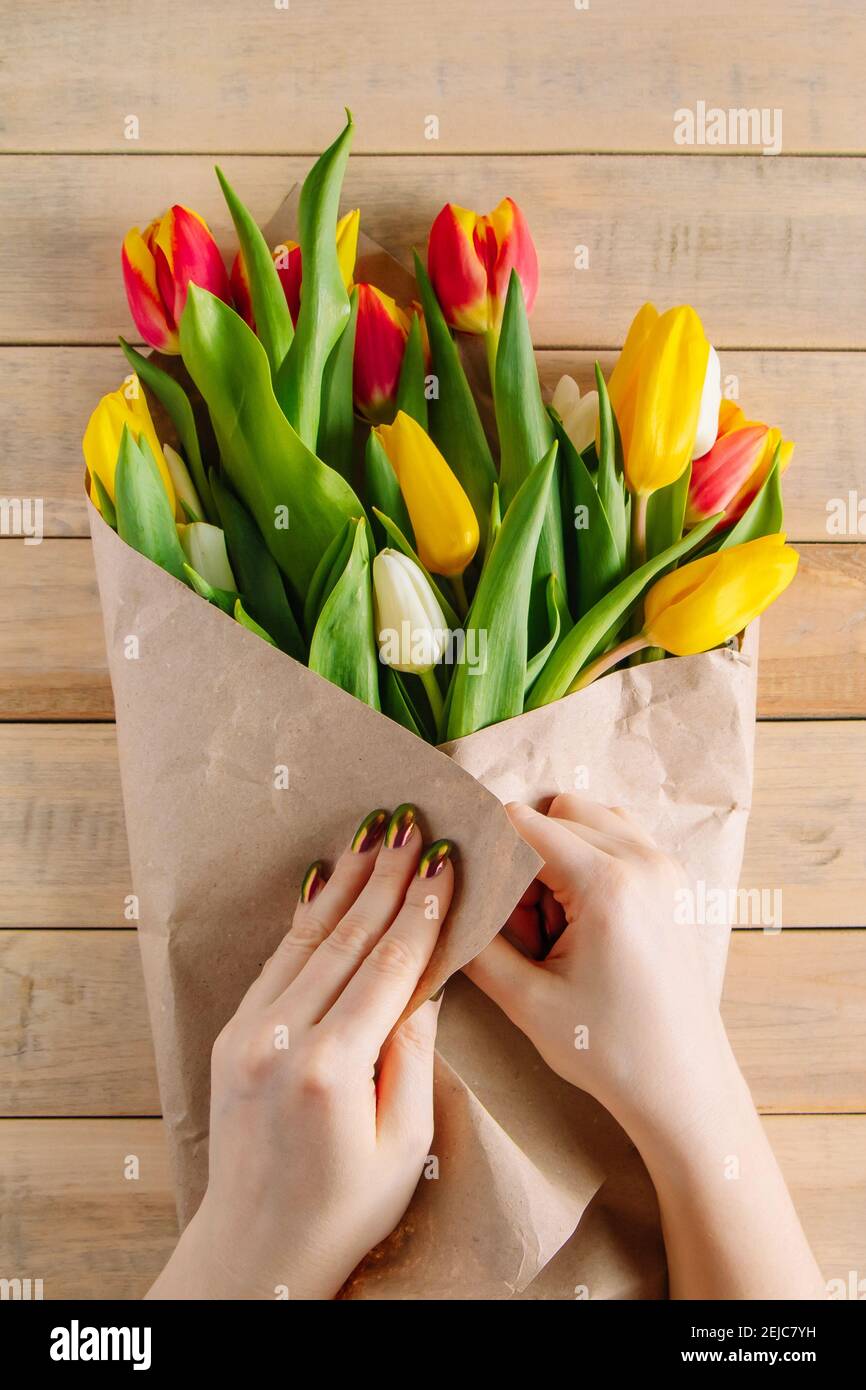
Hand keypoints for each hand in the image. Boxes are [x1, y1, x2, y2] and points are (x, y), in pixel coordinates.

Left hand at [149, 804, 453, 1300]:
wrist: (256, 1248)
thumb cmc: (344, 1209)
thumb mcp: (404, 1144)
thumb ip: (413, 1056)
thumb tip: (425, 984)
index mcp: (331, 1068)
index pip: (388, 967)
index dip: (421, 910)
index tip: (443, 861)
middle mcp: (281, 1038)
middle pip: (347, 938)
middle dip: (385, 877)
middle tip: (412, 823)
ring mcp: (249, 1031)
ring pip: (307, 938)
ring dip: (345, 882)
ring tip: (373, 833)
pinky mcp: (232, 1033)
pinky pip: (277, 960)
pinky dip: (305, 917)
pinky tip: (324, 881)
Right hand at [465, 795, 823, 1298]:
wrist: (684, 1088)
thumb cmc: (610, 1051)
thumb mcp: (525, 1000)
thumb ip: (476, 939)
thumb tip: (440, 897)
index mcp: (607, 884)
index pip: (523, 822)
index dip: (486, 845)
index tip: (464, 881)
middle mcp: (643, 860)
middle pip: (554, 815)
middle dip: (524, 858)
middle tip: (522, 927)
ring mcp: (665, 867)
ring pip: (587, 818)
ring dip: (558, 851)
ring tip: (553, 920)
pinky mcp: (673, 882)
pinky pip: (618, 837)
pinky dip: (588, 858)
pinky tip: (579, 916)